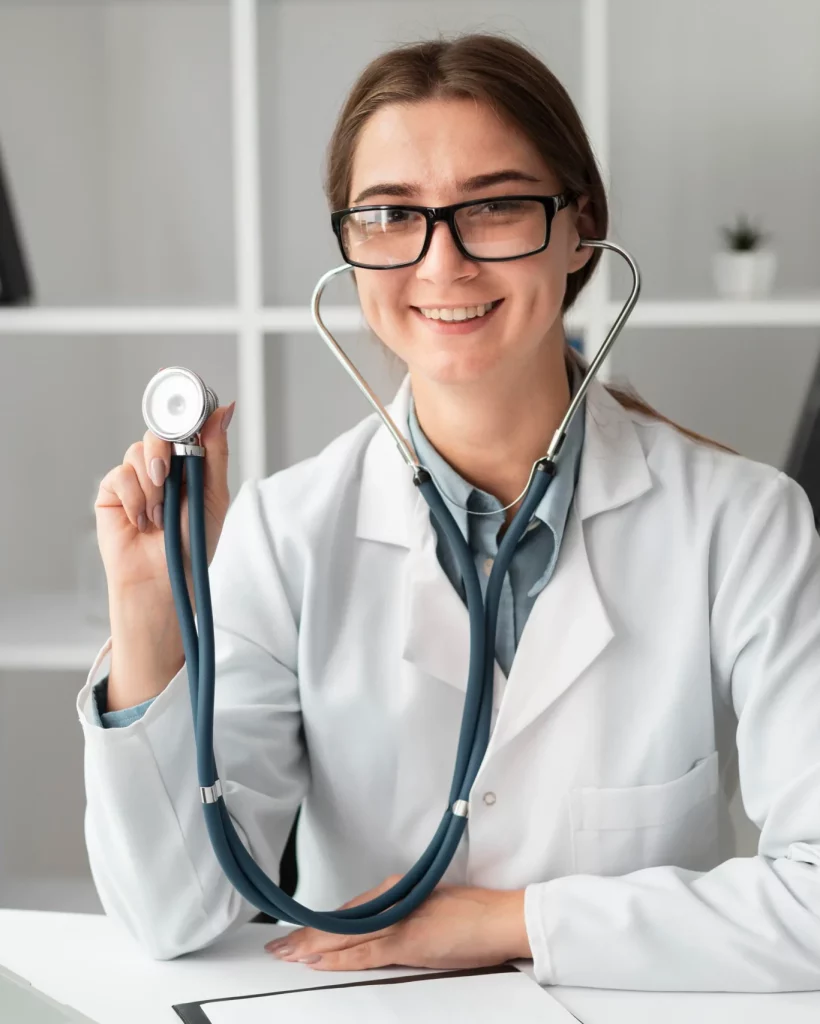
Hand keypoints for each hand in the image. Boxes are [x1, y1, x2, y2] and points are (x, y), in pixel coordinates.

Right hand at [96, 400, 234, 600]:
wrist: (164, 579)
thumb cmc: (192, 544)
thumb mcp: (213, 496)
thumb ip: (216, 452)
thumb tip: (224, 409)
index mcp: (189, 464)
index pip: (184, 427)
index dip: (183, 412)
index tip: (185, 402)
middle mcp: (162, 467)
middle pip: (158, 432)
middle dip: (164, 452)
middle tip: (167, 479)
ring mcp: (136, 478)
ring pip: (138, 452)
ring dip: (152, 486)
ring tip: (160, 516)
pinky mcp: (112, 492)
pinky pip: (120, 475)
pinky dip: (134, 498)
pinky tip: (142, 521)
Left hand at [264, 874, 529, 971]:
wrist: (501, 917)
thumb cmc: (475, 915)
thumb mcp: (431, 911)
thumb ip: (404, 918)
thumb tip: (384, 933)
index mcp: (397, 892)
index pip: (349, 912)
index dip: (321, 925)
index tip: (298, 933)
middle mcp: (392, 900)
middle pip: (340, 922)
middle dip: (306, 936)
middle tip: (278, 947)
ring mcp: (398, 920)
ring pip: (344, 935)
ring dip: (312, 946)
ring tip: (286, 954)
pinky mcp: (407, 941)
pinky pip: (364, 952)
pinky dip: (338, 957)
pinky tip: (317, 961)